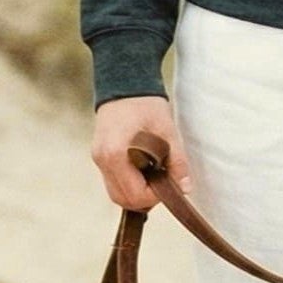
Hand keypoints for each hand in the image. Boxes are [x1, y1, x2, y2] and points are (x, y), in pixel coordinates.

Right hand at [91, 93, 192, 211]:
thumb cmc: (147, 104)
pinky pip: (113, 181)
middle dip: (145, 198)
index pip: (135, 194)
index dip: (155, 196)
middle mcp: (102, 159)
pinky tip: (144, 170)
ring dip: (136, 192)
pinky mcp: (99, 156)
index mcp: (116, 153)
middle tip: (163, 182)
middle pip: (121, 199)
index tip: (169, 183)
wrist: (124, 83)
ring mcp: (98, 158)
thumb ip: (177, 162)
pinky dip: (129, 183)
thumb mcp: (168, 132)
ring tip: (154, 175)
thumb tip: (185, 188)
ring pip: (115, 193)